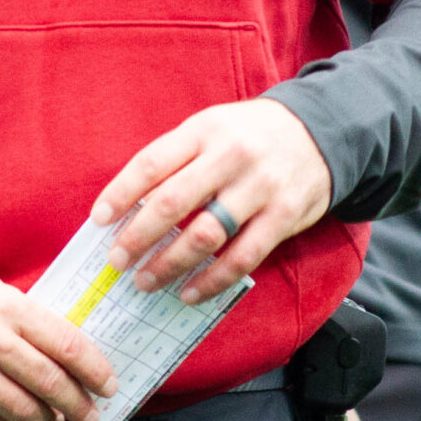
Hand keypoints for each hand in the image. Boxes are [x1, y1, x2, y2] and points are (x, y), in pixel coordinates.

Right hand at [0, 271, 115, 420]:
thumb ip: (29, 318)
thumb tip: (71, 353)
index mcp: (8, 309)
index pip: (67, 346)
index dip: (95, 371)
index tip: (108, 386)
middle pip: (52, 384)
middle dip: (80, 405)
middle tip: (92, 416)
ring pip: (25, 411)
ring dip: (48, 420)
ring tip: (55, 420)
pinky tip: (5, 412)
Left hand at [91, 99, 333, 303]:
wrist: (321, 131)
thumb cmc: (249, 135)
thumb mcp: (210, 128)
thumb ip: (175, 160)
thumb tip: (129, 205)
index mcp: (203, 130)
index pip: (151, 163)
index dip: (120, 194)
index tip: (98, 220)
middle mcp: (230, 157)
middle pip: (173, 202)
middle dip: (138, 236)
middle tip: (117, 261)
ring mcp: (259, 188)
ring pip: (205, 235)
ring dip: (169, 264)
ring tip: (146, 281)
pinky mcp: (283, 217)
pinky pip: (242, 257)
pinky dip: (211, 281)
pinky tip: (189, 292)